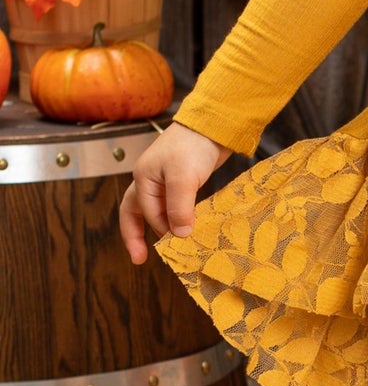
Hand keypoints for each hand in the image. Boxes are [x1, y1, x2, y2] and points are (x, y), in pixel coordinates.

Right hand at [120, 122, 233, 264]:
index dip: (163, 229)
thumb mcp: (184, 178)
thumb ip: (179, 207)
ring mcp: (164, 180)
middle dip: (136, 236)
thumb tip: (178, 235)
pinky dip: (175, 217)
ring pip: (155, 210)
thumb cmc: (193, 147)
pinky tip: (185, 227)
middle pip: (136, 213)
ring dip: (160, 227)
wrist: (213, 125)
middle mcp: (149, 181)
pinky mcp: (181, 180)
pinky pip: (172, 204)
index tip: (181, 242)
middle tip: (139, 259)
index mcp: (143, 179)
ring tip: (167, 247)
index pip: (148, 214)